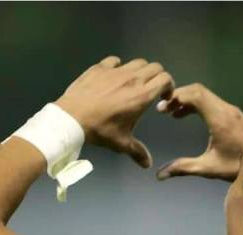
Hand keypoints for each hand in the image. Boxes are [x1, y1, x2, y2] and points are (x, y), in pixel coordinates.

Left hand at [56, 56, 173, 167]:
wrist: (73, 117)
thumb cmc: (101, 130)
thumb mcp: (122, 144)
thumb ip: (138, 152)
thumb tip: (148, 164)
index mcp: (142, 96)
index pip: (165, 79)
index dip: (169, 86)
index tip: (164, 97)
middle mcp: (133, 79)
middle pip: (155, 67)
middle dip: (158, 77)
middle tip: (153, 89)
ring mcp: (116, 70)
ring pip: (138, 62)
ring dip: (141, 71)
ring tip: (135, 83)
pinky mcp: (101, 67)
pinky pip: (115, 61)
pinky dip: (119, 67)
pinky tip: (114, 77)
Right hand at [156, 83, 242, 181]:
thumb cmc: (237, 167)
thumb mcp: (208, 168)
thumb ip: (184, 168)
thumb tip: (160, 175)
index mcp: (218, 118)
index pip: (194, 95)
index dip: (176, 98)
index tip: (162, 109)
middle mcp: (225, 109)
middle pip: (198, 91)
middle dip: (179, 96)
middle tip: (165, 110)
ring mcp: (231, 110)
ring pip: (205, 95)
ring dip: (188, 100)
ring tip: (174, 114)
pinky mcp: (234, 114)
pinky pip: (212, 101)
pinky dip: (198, 104)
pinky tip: (189, 116)